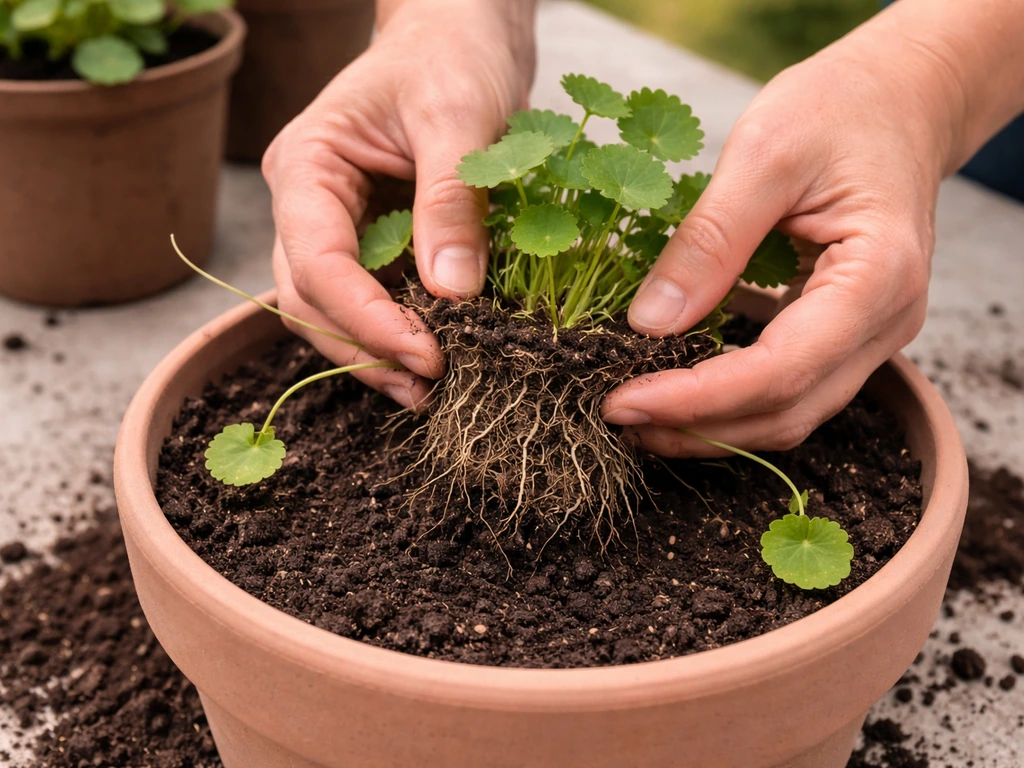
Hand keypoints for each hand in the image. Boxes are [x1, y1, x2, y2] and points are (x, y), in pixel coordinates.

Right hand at [262, 0, 534, 409]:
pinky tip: (437, 361)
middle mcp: (308, 205)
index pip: (315, 263)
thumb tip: (452, 293)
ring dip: (374, 356)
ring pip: (331, 312)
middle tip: (431, 385)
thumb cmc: (452, 56)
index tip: (428, 353)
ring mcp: (336, 228)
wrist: (462, 35)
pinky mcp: (373, 243)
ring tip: (432, 389)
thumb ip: (450, 202)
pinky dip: (396, 336)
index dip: (365, 319)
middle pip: (309, 300)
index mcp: (307, 166)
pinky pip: (371, 302)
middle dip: (363, 349)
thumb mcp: (459, 117)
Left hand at [600, 25, 958, 456]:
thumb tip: (649, 323)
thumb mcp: (764, 153)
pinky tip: (677, 392)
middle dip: (696, 426)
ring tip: (637, 415)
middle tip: (615, 414)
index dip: (697, 399)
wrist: (898, 100)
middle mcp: (886, 323)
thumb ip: (710, 240)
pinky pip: (788, 388)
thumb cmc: (838, 109)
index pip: (780, 370)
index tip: (622, 402)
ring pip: (789, 413)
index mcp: (878, 277)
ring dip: (710, 427)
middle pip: (787, 409)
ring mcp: (872, 335)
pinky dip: (730, 402)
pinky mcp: (846, 335)